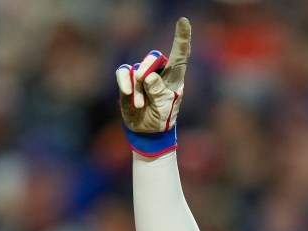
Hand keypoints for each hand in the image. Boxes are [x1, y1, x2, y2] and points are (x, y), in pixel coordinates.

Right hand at [117, 17, 190, 154]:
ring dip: (137, 88)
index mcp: (175, 78)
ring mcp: (143, 75)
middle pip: (155, 57)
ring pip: (137, 69)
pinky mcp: (128, 81)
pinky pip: (124, 72)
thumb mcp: (165, 108)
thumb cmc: (162, 119)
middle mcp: (159, 73)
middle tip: (144, 80)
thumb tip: (148, 76)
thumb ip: (159, 92)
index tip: (183, 21)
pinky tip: (128, 94)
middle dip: (148, 65)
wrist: (148, 131)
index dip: (182, 38)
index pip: (180, 55)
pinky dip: (124, 82)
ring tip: (141, 104)